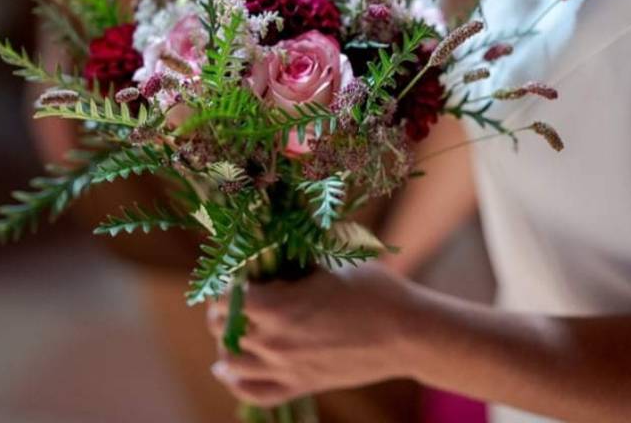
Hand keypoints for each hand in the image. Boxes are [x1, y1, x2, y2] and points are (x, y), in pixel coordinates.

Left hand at [206, 263, 412, 406]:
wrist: (409, 333)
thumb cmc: (374, 289)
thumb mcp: (333, 260)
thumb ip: (297, 253)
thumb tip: (273, 237)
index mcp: (280, 307)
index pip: (227, 296)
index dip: (225, 280)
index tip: (234, 271)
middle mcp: (276, 342)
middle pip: (222, 329)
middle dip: (221, 309)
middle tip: (233, 295)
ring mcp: (287, 368)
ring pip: (231, 363)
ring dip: (225, 343)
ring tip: (229, 328)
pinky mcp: (302, 386)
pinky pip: (255, 393)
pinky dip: (235, 382)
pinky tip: (228, 369)